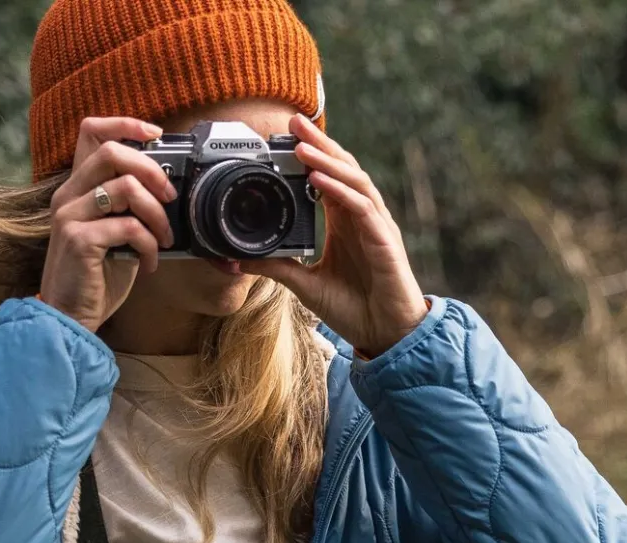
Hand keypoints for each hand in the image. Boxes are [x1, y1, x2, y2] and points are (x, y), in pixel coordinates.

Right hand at [39, 117, 177, 333]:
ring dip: (156, 214)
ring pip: (124, 187)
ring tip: (164, 239)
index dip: (125, 123)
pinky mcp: (78, 240)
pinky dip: (149, 245)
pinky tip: (150, 264)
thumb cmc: (94, 279)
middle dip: (152, 170)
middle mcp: (67, 196)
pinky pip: (128, 227)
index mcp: (76, 189)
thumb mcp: (114, 236)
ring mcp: (69, 216)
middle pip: (112, 152)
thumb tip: (166, 191)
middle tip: (170, 197)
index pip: (91, 131)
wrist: (69, 317)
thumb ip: (128, 209)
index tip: (156, 134)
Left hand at [239, 113, 428, 358]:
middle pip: (341, 168)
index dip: (311, 155)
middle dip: (319, 144)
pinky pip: (362, 208)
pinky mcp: (384, 241)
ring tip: (302, 147)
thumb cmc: (354, 308)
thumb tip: (241, 260)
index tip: (285, 138)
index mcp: (344, 222)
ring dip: (327, 161)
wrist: (384, 335)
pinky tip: (320, 180)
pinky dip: (340, 192)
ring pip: (353, 181)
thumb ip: (278, 268)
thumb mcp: (305, 286)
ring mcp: (375, 226)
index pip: (328, 177)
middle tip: (293, 122)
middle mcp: (360, 217)